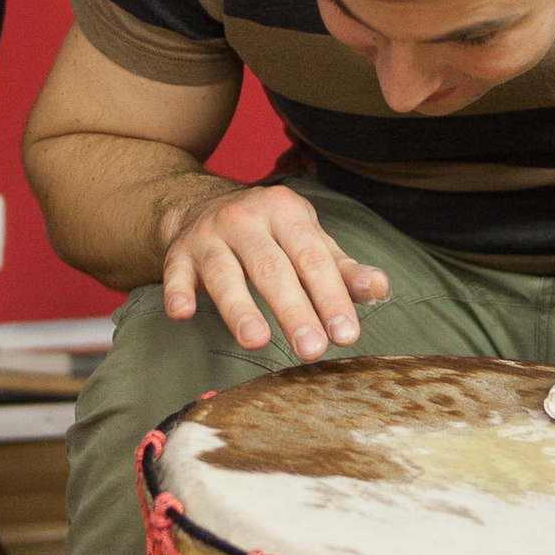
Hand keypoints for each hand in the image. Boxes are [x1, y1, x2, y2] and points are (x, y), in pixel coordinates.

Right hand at [157, 183, 388, 359]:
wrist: (199, 204)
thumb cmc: (267, 232)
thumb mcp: (306, 240)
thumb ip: (341, 268)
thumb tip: (380, 289)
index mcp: (285, 211)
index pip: (312, 258)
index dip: (331, 296)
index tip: (346, 334)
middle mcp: (245, 218)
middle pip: (271, 268)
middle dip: (293, 309)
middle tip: (311, 350)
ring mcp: (208, 235)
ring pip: (224, 272)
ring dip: (239, 307)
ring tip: (257, 341)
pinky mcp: (178, 253)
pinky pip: (175, 273)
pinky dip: (177, 292)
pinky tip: (182, 314)